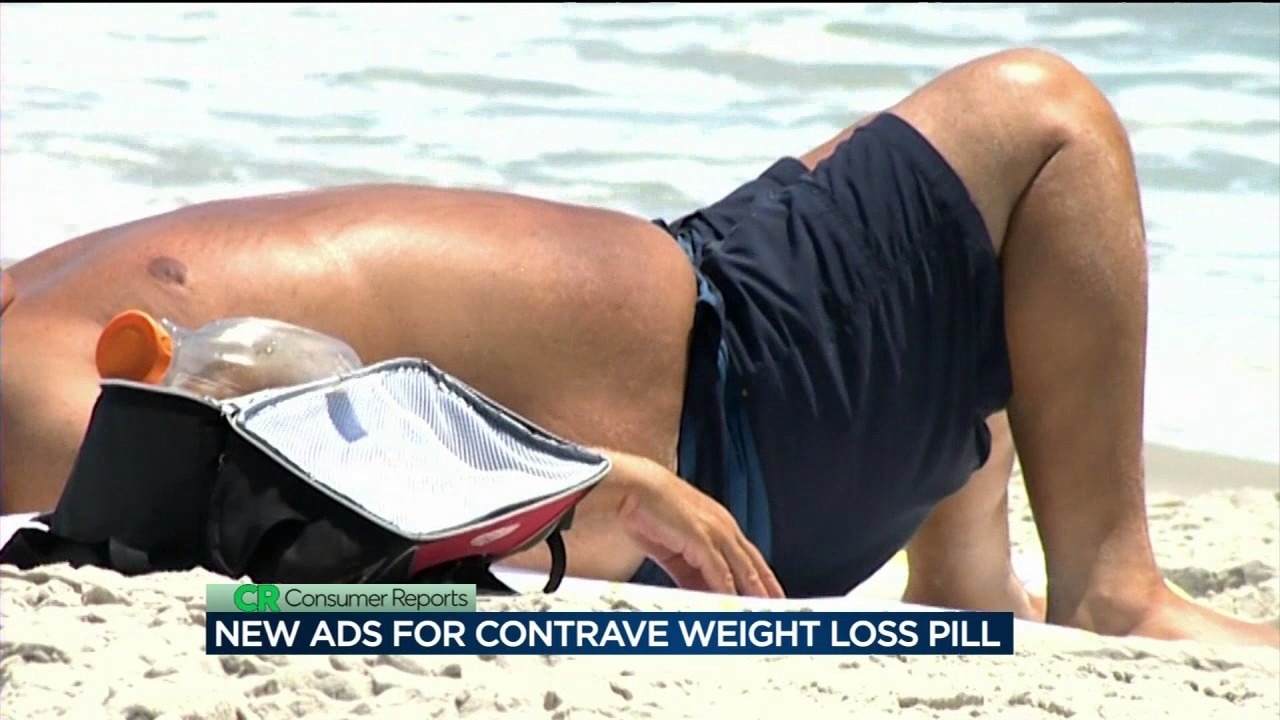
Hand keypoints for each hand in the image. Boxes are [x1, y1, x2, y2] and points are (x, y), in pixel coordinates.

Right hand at [595, 449, 784, 598]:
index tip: (772, 601)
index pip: (751, 560)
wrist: (635, 488)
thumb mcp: (676, 551)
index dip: (764, 582)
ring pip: (743, 571)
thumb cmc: (651, 513)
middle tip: (779, 614)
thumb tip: (700, 596)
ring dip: (753, 596)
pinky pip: (720, 571)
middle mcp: (724, 529)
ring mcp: (715, 533)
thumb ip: (690, 574)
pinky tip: (731, 606)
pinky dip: (727, 591)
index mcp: (721, 527)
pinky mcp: (701, 539)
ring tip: (761, 617)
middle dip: (768, 592)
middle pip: (755, 566)